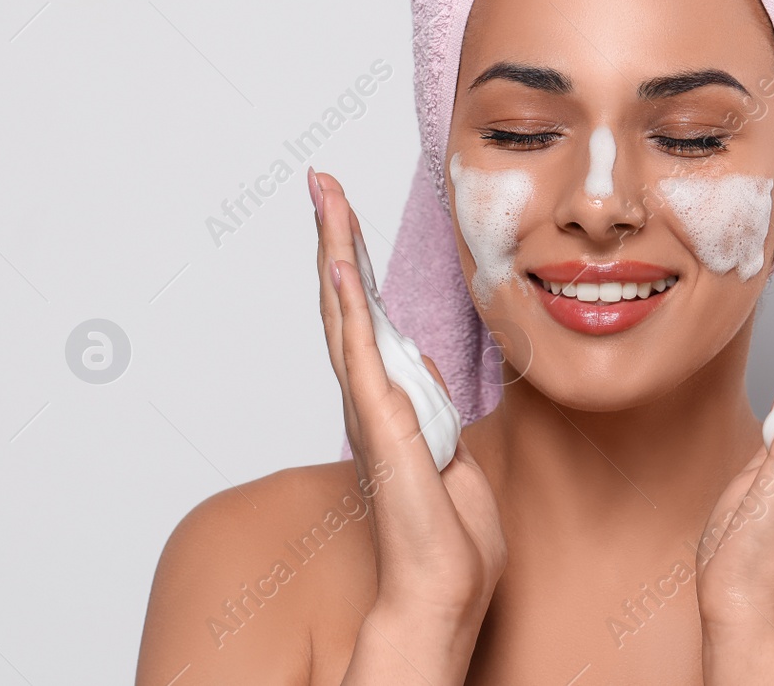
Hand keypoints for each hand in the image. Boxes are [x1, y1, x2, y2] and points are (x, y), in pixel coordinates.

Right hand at [310, 168, 504, 650]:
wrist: (441, 591)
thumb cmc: (446, 539)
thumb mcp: (453, 454)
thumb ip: (431, 406)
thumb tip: (423, 366)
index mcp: (387, 401)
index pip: (364, 316)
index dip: (352, 262)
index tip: (342, 212)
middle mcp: (368, 397)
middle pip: (345, 301)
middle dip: (333, 238)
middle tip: (321, 182)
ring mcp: (368, 407)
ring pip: (345, 313)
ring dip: (334, 251)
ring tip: (325, 197)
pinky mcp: (379, 423)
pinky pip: (358, 352)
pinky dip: (344, 304)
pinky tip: (336, 262)